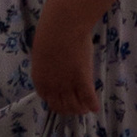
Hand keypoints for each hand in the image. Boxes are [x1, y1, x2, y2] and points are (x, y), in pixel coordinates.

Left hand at [30, 0, 98, 117]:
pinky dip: (93, 104)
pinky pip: (88, 98)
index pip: (47, 100)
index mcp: (40, 80)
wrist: (63, 26)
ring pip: (75, 106)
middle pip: (61, 107)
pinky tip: (96, 107)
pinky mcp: (82, 80)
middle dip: (69, 109)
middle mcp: (53, 87)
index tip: (63, 101)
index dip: (56, 103)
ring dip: (81, 109)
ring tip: (86, 107)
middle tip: (77, 107)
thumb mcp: (42, 54)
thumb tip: (53, 69)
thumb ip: (47, 66)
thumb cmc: (51, 34)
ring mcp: (68, 85)